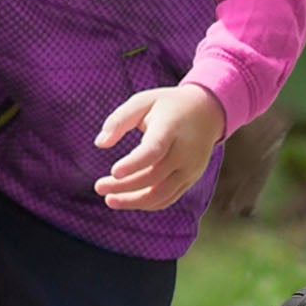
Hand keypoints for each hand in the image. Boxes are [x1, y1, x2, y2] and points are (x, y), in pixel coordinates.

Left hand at [93, 83, 224, 210]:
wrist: (206, 112)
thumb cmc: (167, 105)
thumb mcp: (143, 101)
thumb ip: (119, 120)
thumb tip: (99, 144)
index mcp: (171, 129)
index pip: (154, 150)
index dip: (134, 163)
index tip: (113, 172)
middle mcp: (184, 152)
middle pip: (153, 177)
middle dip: (124, 186)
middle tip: (98, 187)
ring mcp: (190, 169)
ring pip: (161, 194)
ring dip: (133, 201)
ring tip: (109, 200)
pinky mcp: (190, 179)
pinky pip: (168, 198)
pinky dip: (147, 203)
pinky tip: (128, 200)